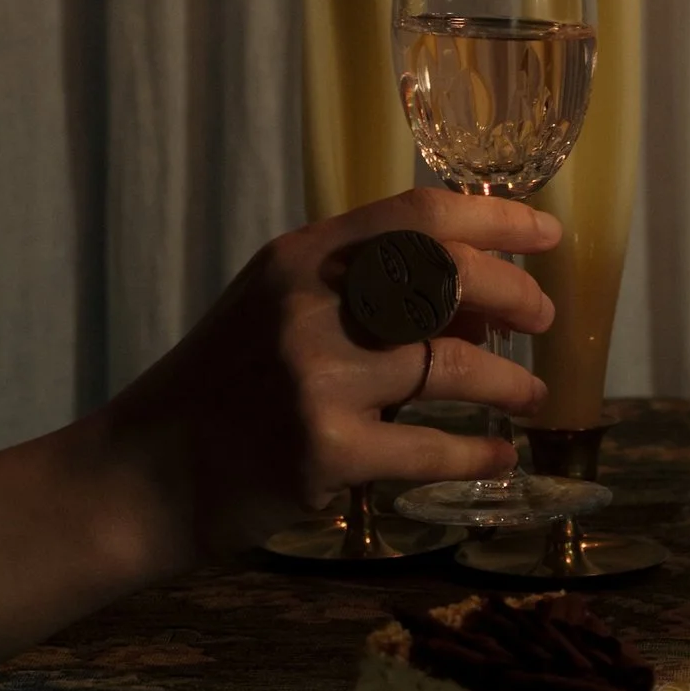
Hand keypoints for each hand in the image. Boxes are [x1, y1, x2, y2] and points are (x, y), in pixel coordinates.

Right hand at [0, 194, 560, 657]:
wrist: (142, 476)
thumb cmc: (225, 385)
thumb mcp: (280, 310)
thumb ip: (367, 290)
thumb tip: (487, 298)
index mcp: (300, 258)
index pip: (419, 214)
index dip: (496, 220)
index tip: (547, 236)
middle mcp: (308, 307)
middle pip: (447, 278)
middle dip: (514, 293)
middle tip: (543, 317)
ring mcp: (316, 381)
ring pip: (451, 366)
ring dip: (507, 381)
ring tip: (529, 394)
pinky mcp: (323, 453)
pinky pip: (429, 448)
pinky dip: (476, 454)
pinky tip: (498, 457)